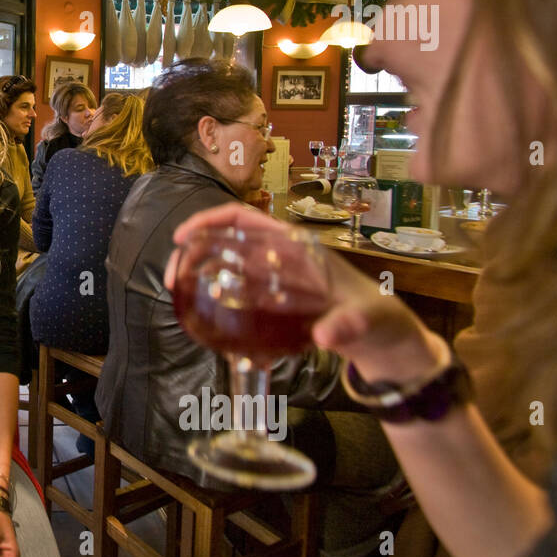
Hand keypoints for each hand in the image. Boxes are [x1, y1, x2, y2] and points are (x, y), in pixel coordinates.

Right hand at [168, 203, 446, 383]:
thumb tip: (325, 336)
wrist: (384, 339)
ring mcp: (274, 278)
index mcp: (296, 245)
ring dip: (198, 272)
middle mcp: (279, 256)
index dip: (208, 220)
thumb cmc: (377, 318)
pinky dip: (216, 300)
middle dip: (192, 251)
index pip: (244, 218)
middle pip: (224, 239)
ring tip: (179, 294)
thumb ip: (348, 326)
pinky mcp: (273, 301)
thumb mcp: (366, 320)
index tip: (181, 237)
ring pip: (225, 264)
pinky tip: (207, 321)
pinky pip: (236, 292)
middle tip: (173, 278)